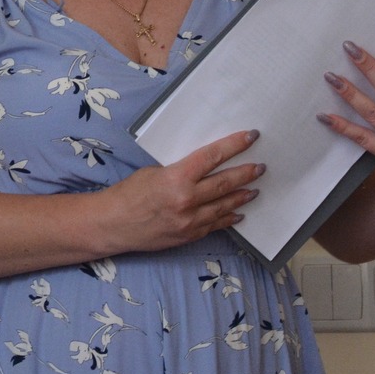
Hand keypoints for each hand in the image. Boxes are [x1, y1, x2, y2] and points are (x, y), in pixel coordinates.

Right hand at [101, 129, 264, 252]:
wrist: (113, 225)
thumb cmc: (128, 194)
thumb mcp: (154, 173)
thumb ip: (181, 172)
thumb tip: (202, 169)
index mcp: (177, 178)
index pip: (213, 157)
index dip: (234, 145)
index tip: (250, 137)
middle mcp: (187, 200)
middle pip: (225, 183)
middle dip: (246, 173)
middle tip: (261, 168)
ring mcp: (190, 221)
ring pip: (224, 206)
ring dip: (241, 196)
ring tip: (254, 189)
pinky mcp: (189, 236)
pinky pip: (215, 225)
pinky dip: (228, 218)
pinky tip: (238, 213)